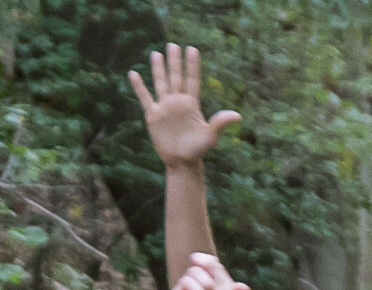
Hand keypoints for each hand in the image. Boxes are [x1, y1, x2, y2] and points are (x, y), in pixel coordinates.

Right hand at [129, 44, 237, 168]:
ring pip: (161, 83)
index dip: (192, 65)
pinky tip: (133, 74)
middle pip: (176, 77)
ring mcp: (165, 108)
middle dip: (174, 62)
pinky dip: (139, 86)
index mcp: (192, 104)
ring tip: (156, 54)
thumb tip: (238, 117)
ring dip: (158, 69)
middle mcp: (178, 102)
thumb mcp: (210, 136)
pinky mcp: (153, 116)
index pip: (192, 80)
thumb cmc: (197, 150)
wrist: (181, 162)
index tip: (192, 49)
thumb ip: (220, 123)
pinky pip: (145, 97)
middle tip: (173, 45)